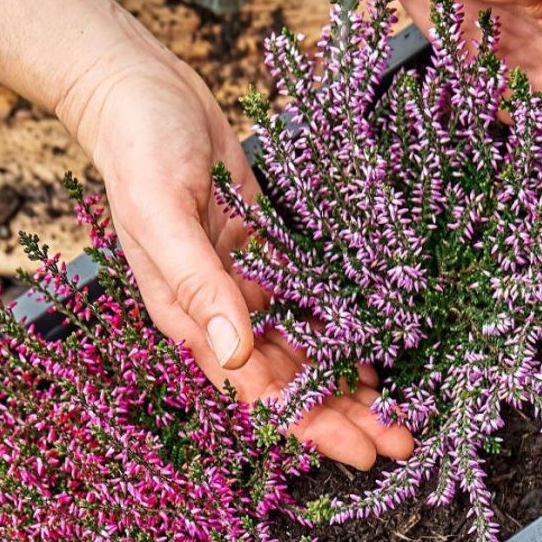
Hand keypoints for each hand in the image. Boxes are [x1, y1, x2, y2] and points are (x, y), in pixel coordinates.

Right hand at [55, 39, 413, 469]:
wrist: (140, 90)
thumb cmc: (139, 149)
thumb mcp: (162, 213)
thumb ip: (198, 285)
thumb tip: (235, 355)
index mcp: (191, 316)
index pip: (258, 389)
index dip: (310, 424)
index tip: (360, 451)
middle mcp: (222, 311)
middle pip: (291, 381)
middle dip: (344, 416)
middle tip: (402, 441)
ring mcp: (247, 282)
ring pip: (306, 350)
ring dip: (350, 384)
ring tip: (400, 411)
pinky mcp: (267, 251)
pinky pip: (310, 303)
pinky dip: (342, 331)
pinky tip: (378, 352)